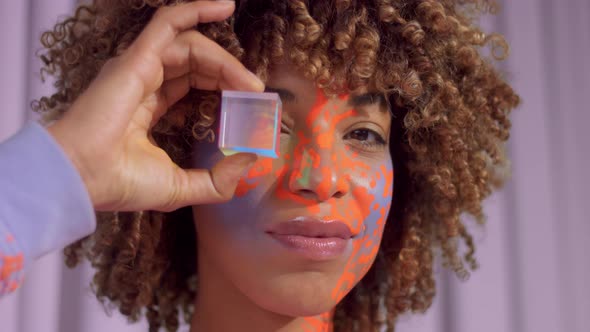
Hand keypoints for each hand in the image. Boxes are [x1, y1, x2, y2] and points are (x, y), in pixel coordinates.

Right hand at [47, 1, 261, 211]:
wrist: (86, 179)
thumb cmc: (124, 184)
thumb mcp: (181, 187)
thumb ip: (217, 180)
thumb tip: (249, 161)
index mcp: (151, 108)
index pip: (193, 83)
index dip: (222, 86)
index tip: (250, 101)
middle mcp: (145, 82)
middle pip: (196, 63)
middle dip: (229, 73)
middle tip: (255, 90)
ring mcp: (140, 67)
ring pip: (190, 45)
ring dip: (224, 60)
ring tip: (249, 82)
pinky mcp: (137, 58)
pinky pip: (169, 23)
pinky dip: (196, 9)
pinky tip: (224, 6)